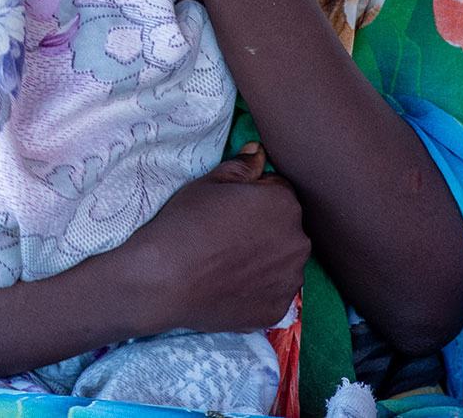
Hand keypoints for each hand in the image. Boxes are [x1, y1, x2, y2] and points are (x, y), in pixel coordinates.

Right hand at [113, 146, 308, 335]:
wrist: (164, 280)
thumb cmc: (185, 224)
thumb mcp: (208, 183)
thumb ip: (242, 166)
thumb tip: (259, 152)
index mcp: (285, 204)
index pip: (279, 192)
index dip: (253, 197)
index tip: (229, 208)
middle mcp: (299, 242)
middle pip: (285, 228)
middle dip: (265, 228)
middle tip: (226, 236)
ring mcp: (290, 280)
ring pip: (281, 262)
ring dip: (265, 260)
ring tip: (227, 264)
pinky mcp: (278, 310)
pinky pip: (273, 293)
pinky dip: (257, 289)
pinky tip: (229, 286)